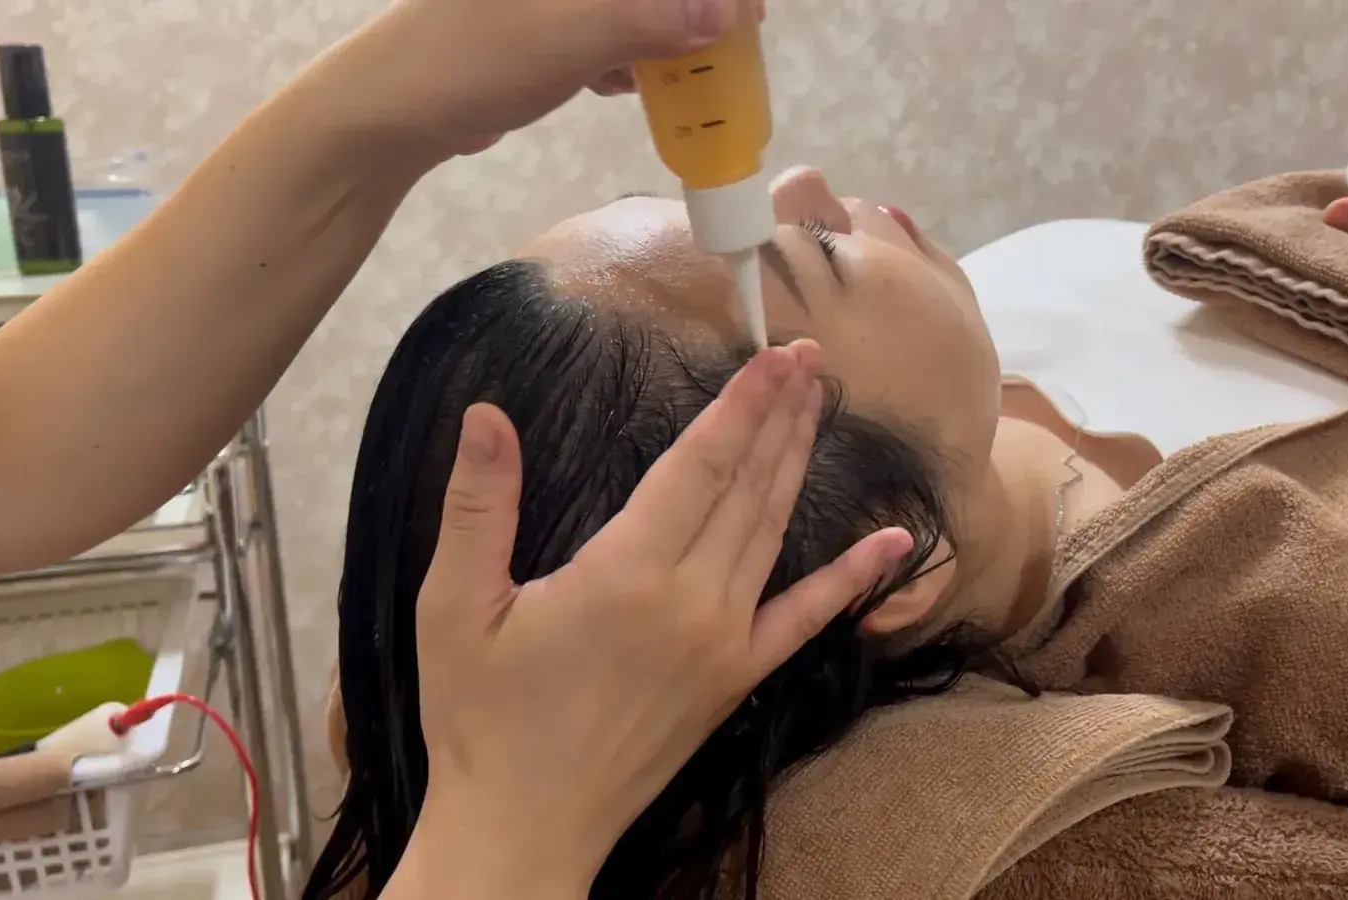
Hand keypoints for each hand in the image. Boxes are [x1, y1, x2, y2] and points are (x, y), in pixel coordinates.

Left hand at [349, 0, 754, 157]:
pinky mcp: (539, 24)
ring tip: (691, 74)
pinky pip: (605, 27)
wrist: (392, 110)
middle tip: (730, 41)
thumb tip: (724, 14)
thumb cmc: (472, 57)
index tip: (742, 14)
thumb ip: (650, 20)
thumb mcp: (570, 36)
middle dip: (691, 9)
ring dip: (665, 33)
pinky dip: (629, 52)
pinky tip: (632, 86)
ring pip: (629, 7)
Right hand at [401, 340, 911, 894]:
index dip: (739, 404)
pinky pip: (804, 620)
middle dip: (779, 416)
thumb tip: (484, 414)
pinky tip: (893, 543)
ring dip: (797, 464)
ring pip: (774, 534)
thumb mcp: (454, 608)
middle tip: (808, 357)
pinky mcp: (736, 681)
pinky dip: (851, 579)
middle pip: (748, 488)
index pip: (698, 464)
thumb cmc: (481, 718)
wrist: (525, 828)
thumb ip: (477, 506)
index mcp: (626, 573)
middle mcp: (691, 602)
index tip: (772, 354)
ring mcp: (724, 643)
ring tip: (818, 406)